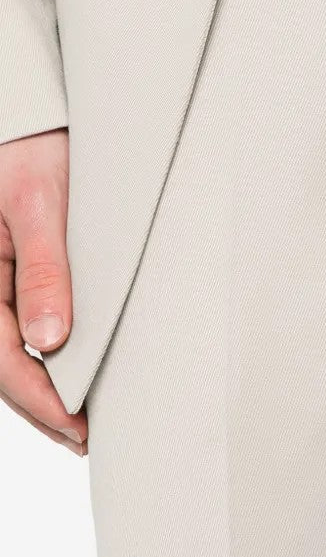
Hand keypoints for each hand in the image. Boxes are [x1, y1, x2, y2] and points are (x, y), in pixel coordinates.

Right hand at [0, 130, 85, 454]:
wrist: (30, 115)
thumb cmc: (32, 149)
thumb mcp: (40, 206)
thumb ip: (44, 271)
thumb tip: (51, 342)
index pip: (1, 356)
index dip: (39, 398)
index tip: (77, 426)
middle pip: (2, 363)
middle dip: (42, 408)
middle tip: (85, 441)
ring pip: (9, 351)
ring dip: (41, 390)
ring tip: (80, 426)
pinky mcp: (13, 272)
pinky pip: (19, 326)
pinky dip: (42, 360)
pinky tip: (68, 378)